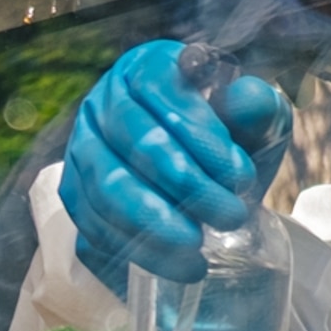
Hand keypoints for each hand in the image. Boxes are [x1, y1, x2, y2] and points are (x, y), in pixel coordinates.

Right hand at [59, 39, 293, 293]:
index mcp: (146, 67)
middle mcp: (104, 101)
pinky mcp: (75, 193)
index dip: (200, 133)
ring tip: (200, 247)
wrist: (204, 186)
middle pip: (133, 140)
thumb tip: (246, 100)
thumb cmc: (229, 145)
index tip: (240, 175)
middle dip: (185, 184)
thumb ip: (256, 110)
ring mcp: (82, 147)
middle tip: (230, 216)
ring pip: (108, 187)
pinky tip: (179, 264)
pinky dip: (138, 248)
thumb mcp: (256, 123)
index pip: (161, 89)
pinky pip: (94, 223)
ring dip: (156, 223)